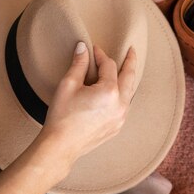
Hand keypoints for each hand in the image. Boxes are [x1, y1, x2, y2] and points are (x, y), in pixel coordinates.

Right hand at [37, 42, 137, 175]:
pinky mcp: (117, 127)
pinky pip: (125, 105)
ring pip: (129, 92)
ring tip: (127, 69)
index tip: (93, 49)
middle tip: (132, 51)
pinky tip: (118, 91)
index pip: (109, 66)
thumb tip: (83, 47)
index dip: (100, 55)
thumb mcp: (68, 85)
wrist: (61, 146)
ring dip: (128, 79)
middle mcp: (120, 104)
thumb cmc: (62, 115)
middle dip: (131, 61)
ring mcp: (121, 117)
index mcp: (109, 92)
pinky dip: (123, 94)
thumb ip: (79, 64)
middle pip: (129, 76)